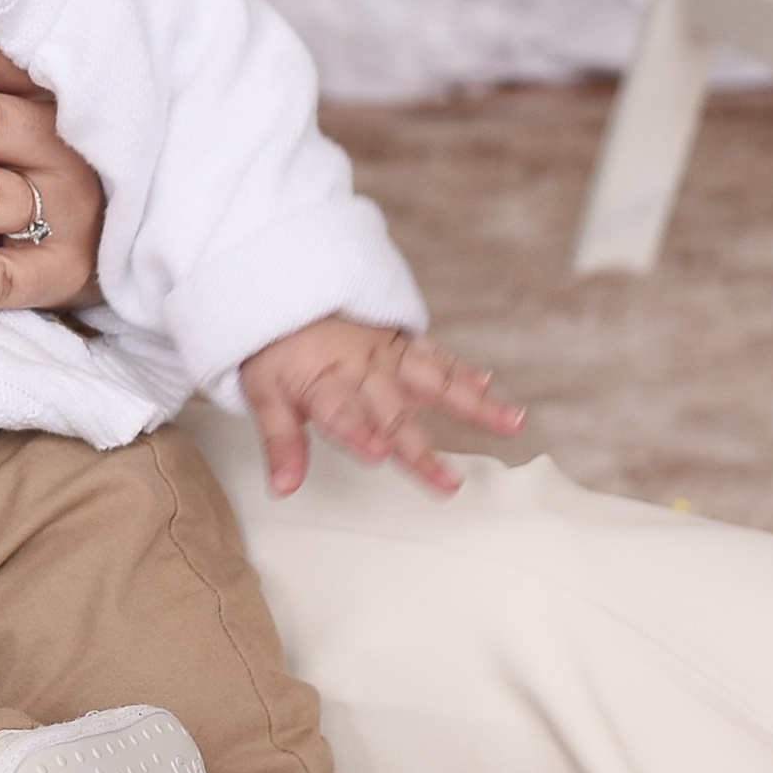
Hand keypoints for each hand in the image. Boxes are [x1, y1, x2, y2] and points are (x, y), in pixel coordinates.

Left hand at [239, 317, 524, 498]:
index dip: (358, 433)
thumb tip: (284, 487)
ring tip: (510, 422)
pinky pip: (436, 355)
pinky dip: (462, 369)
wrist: (285, 286)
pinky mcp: (402, 341)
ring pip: (433, 379)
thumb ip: (280, 442)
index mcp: (323, 382)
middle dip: (420, 449)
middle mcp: (361, 369)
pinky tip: (488, 384)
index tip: (379, 453)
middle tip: (449, 484)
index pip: (341, 414)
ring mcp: (387, 353)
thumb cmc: (276, 347)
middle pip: (394, 413)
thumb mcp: (263, 393)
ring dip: (471, 402)